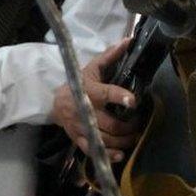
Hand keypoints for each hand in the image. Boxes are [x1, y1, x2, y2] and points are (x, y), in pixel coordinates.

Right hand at [52, 39, 143, 161]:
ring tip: (135, 136)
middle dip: (128, 125)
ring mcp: (80, 128)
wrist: (56, 103)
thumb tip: (129, 40)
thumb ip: (110, 56)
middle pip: (109, 123)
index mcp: (88, 90)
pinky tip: (121, 154)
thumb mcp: (92, 68)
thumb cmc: (79, 82)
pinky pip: (94, 151)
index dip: (119, 97)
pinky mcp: (78, 140)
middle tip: (139, 122)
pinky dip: (109, 155)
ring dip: (124, 140)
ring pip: (105, 139)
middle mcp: (83, 111)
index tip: (134, 101)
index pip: (105, 93)